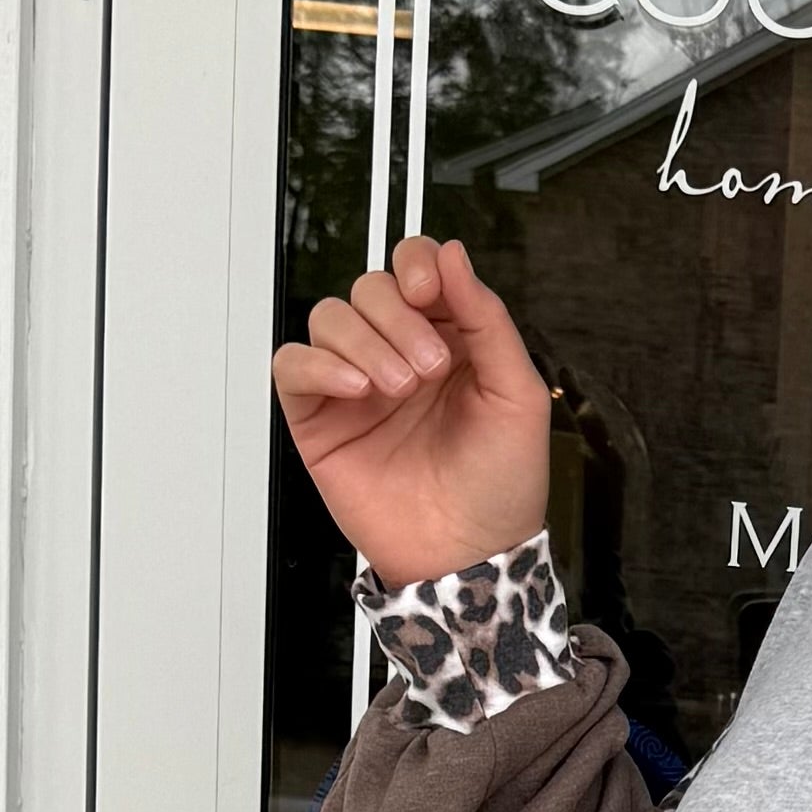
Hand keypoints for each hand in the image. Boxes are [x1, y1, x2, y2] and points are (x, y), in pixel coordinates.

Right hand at [270, 234, 550, 588]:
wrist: (468, 555)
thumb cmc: (500, 487)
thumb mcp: (517, 395)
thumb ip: (487, 319)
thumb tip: (453, 256)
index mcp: (449, 339)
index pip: (416, 269)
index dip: (415, 265)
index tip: (429, 291)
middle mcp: (399, 354)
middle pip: (370, 288)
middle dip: (396, 317)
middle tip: (426, 368)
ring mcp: (356, 386)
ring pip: (331, 317)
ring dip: (363, 342)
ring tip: (395, 388)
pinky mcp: (320, 419)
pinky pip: (294, 365)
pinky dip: (319, 365)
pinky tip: (356, 389)